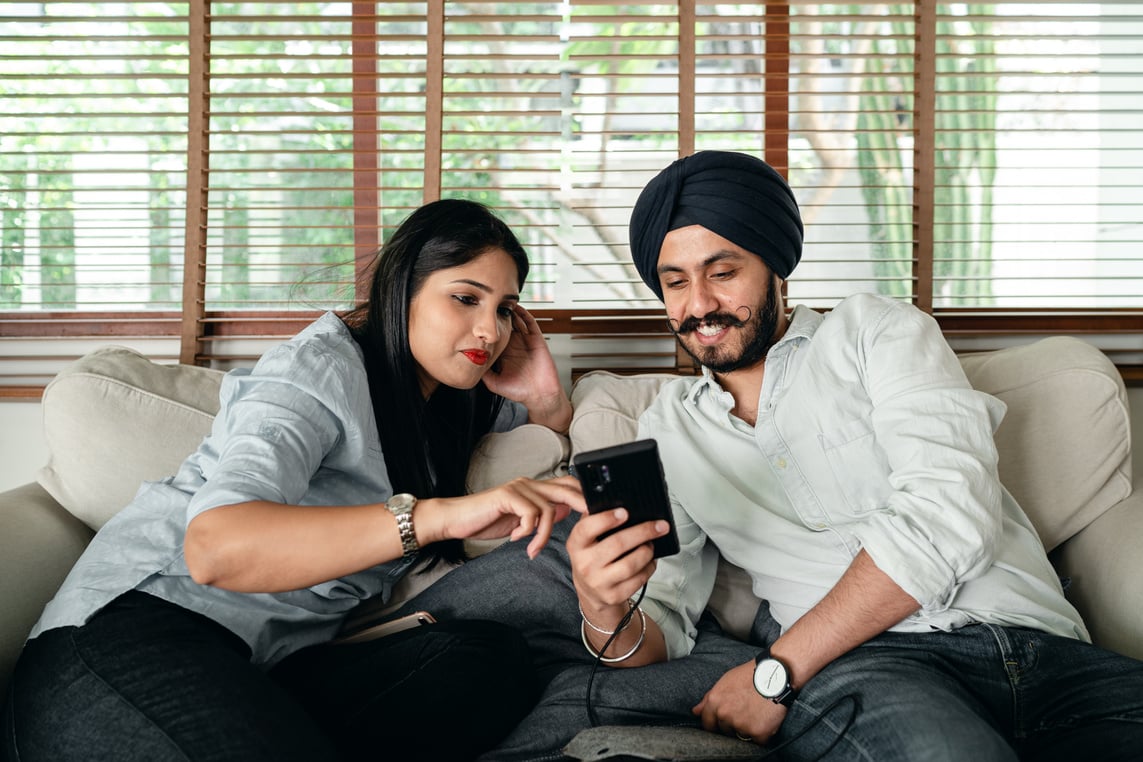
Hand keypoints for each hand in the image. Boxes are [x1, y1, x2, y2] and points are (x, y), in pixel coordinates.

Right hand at [424, 475, 585, 557]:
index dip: (583, 496)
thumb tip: (565, 510)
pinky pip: (531, 514)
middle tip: (592, 522)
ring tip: (533, 548)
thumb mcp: (520, 518)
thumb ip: (541, 513)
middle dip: (583, 506)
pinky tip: (516, 538)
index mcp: (533, 488)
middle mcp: (528, 483)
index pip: (567, 484)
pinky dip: (528, 531)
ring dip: (543, 535)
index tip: (596, 514)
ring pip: (548, 508)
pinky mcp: (507, 496)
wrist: (456, 519)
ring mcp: (518, 488)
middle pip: (566, 488)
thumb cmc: (486, 519)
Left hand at [481, 306, 571, 431]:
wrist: (539, 396)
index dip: (486, 326)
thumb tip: (467, 365)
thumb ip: (482, 373)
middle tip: (487, 303)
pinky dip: (524, 314)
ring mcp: (525, 341)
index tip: (476, 316)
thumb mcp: (493, 383)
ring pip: (516, 320)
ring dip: (509, 311)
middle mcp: (514, 345)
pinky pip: (530, 323)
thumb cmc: (519, 391)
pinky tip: (517, 308)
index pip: (493, 334)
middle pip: (504, 324)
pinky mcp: (536, 340)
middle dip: (496, 314)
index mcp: (503, 352)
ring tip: (500, 300)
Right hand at [567, 507, 668, 626]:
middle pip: (617, 544)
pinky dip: (649, 567)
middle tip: (659, 525)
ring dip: (647, 551)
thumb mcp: (586, 539)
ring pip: (631, 564)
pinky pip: (638, 579)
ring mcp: (599, 582)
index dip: (606, 519)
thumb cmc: (592, 558)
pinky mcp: (613, 596)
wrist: (591, 591)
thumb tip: (618, 500)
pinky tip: (649, 560)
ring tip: (651, 543)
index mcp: (576, 545)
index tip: (624, 512)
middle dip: (642, 532)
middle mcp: (585, 564)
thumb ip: (596, 520)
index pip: (586, 529)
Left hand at [693, 660, 784, 744]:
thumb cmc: (751, 675)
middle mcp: (725, 715)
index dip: (714, 724)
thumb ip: (708, 699)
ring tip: (755, 712)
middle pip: (724, 731)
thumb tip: (695, 711)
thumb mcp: (725, 681)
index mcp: (715, 702)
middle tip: (745, 711)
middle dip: (732, 725)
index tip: (721, 722)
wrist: (776, 674)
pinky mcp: (758, 733)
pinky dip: (762, 733)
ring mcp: (741, 725)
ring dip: (747, 729)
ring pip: (741, 736)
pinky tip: (765, 718)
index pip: (707, 724)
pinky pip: (757, 741)